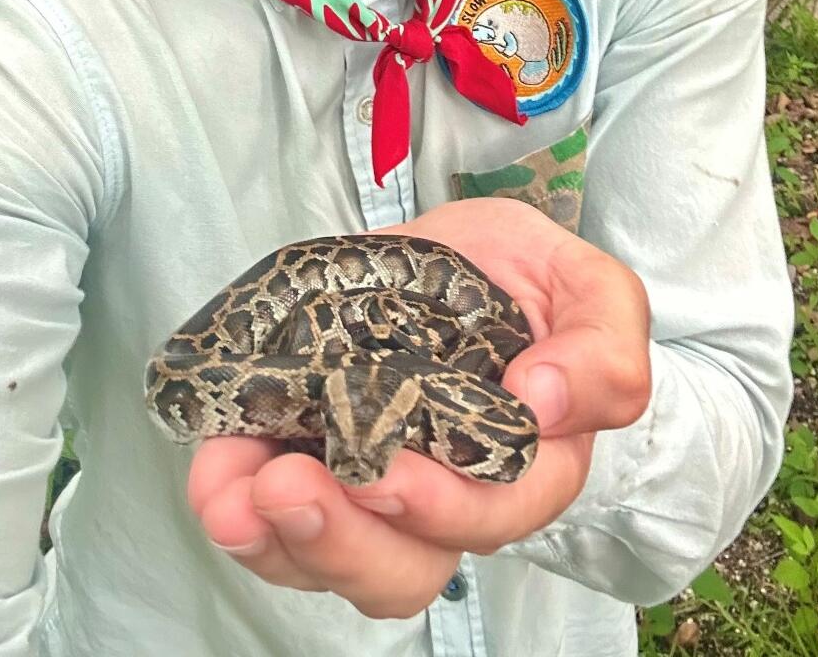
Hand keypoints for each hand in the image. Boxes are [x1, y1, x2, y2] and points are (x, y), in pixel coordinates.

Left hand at [187, 198, 651, 618]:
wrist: (446, 253)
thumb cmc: (519, 276)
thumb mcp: (585, 286)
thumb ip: (601, 345)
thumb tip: (547, 403)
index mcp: (525, 464)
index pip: (495, 512)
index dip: (444, 507)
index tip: (390, 471)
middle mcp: (447, 495)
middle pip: (407, 564)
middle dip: (343, 537)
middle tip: (291, 484)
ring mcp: (372, 488)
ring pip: (334, 561)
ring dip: (280, 539)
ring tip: (238, 495)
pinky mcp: (309, 462)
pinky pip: (272, 522)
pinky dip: (235, 507)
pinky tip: (216, 483)